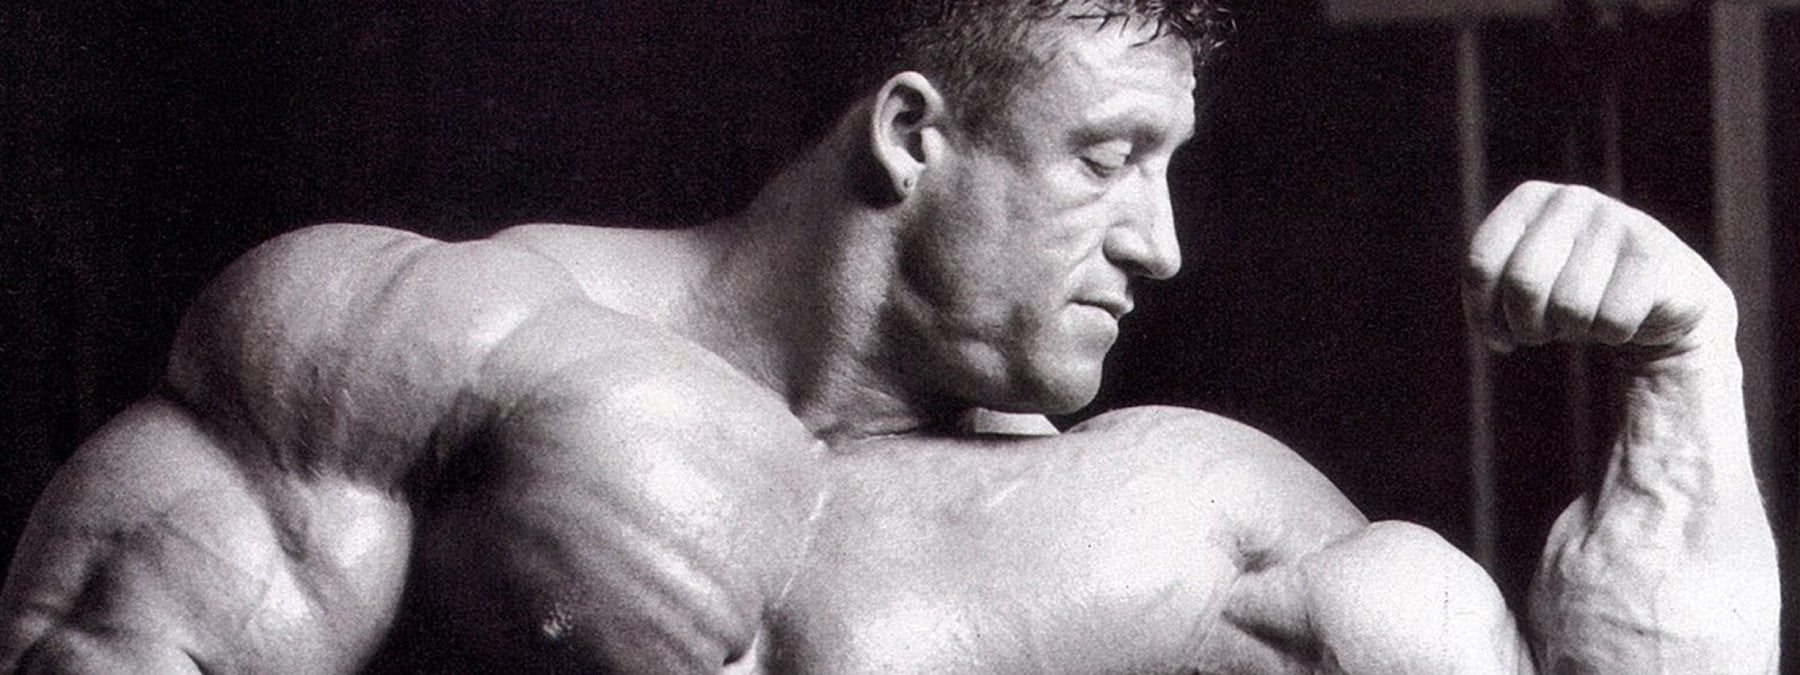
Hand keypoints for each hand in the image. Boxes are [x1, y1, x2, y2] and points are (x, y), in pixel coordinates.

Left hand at [1462, 181, 1735, 366]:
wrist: (1663, 293)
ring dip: (1574, 330)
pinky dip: (1613, 333)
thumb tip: (1495, 334)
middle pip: (1523, 283)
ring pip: (1570, 306)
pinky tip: (1622, 319)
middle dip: (1528, 325)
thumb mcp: (1525, 285)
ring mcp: (1614, 219)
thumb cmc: (1576, 289)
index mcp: (1529, 199)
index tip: (1501, 336)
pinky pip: (1613, 318)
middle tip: (1543, 332)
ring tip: (1585, 319)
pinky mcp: (1651, 251)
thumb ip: (1493, 294)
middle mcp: (1570, 199)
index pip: (1481, 263)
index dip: (1484, 313)